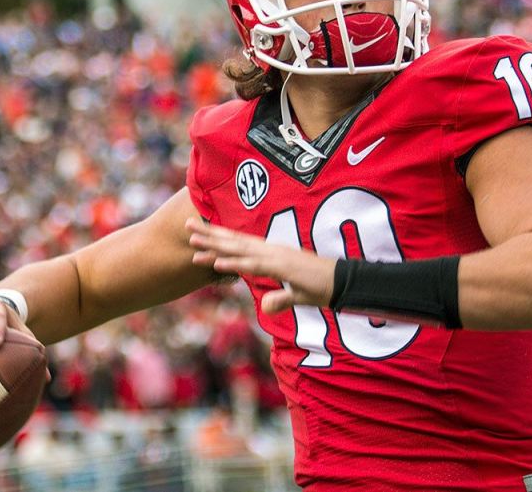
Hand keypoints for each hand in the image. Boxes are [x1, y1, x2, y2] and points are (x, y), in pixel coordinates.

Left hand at [187, 218, 335, 314]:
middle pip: (235, 241)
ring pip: (239, 249)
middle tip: (186, 226)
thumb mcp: (296, 296)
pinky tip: (215, 261)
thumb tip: (266, 306)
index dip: (221, 237)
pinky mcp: (281, 267)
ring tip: (192, 241)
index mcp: (273, 254)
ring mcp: (276, 257)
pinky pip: (253, 265)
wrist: (344, 283)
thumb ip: (280, 299)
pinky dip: (233, 262)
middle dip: (210, 234)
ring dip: (215, 245)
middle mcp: (272, 250)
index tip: (201, 232)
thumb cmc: (323, 287)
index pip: (242, 244)